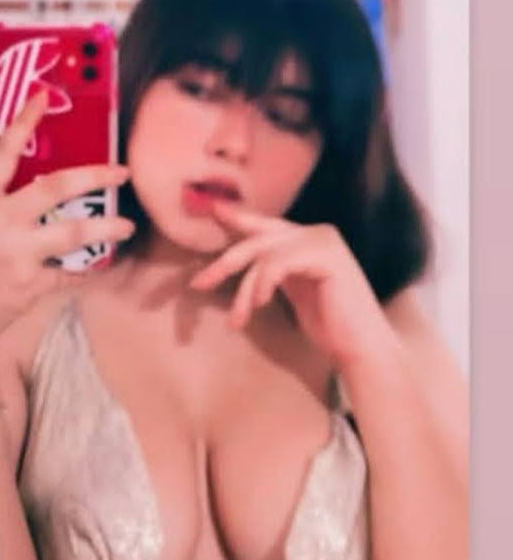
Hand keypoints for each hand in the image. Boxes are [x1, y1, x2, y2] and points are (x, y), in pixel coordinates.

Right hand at [0, 90, 134, 341]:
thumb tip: (33, 175)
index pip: (2, 152)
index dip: (22, 124)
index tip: (43, 98)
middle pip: (53, 187)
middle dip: (92, 176)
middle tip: (121, 172)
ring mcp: (15, 252)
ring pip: (71, 232)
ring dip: (105, 228)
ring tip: (127, 226)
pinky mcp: (29, 283)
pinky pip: (69, 274)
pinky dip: (87, 271)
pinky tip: (101, 266)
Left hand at [189, 200, 399, 372]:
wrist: (360, 347)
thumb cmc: (328, 325)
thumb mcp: (293, 292)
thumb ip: (273, 271)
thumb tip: (241, 261)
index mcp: (309, 240)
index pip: (265, 226)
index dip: (237, 218)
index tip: (211, 212)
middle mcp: (317, 233)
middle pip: (258, 239)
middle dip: (225, 262)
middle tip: (199, 283)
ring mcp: (324, 241)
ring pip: (264, 255)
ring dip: (244, 291)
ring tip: (238, 320)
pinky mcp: (326, 255)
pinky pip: (277, 263)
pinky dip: (262, 284)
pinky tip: (260, 305)